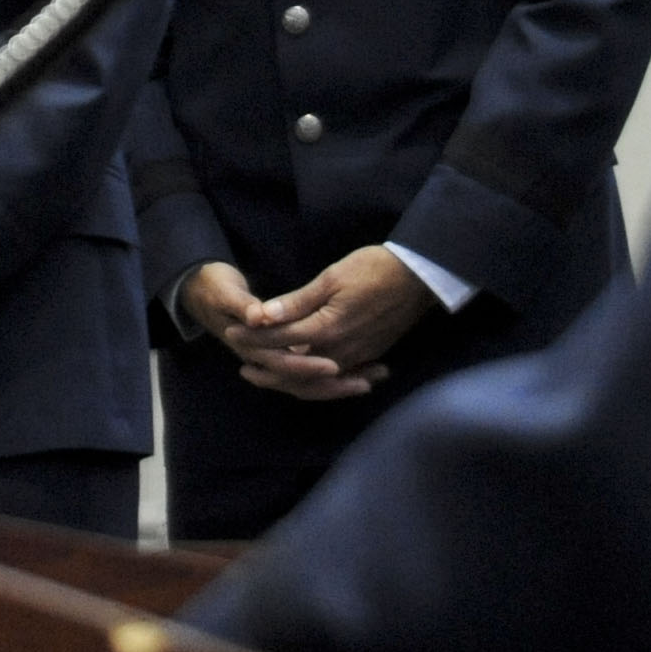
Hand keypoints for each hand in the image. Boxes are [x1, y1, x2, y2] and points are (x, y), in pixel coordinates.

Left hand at [225, 246, 435, 401]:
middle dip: (267, 369)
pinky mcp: (369, 356)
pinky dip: (318, 382)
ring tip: (269, 376)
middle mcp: (339, 350)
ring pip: (315, 380)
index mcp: (326, 328)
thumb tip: (263, 314)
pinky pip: (338, 378)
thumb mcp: (332, 277)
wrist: (419, 277)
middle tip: (243, 367)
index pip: (280, 339)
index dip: (254, 336)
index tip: (232, 332)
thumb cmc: (374, 269)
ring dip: (290, 380)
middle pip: (295, 370)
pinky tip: (308, 378)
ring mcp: (356, 356)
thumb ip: (297, 300)